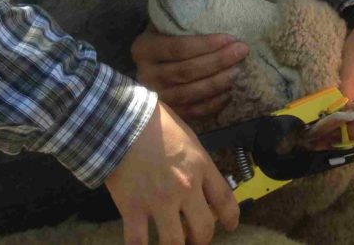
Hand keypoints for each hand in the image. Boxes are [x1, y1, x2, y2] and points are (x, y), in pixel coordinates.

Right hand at [105, 102, 238, 244]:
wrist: (121, 120)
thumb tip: (199, 176)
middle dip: (201, 239)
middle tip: (195, 238)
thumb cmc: (154, 121)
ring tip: (171, 244)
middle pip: (204, 229)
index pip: (225, 200)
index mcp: (201, 166)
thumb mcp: (187, 136)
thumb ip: (195, 159)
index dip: (231, 218)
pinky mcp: (132, 208)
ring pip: (174, 242)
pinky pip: (138, 242)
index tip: (231, 226)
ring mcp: (159, 201)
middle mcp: (185, 188)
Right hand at [131, 26, 247, 121]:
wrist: (155, 61)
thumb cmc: (170, 35)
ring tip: (239, 71)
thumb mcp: (173, 18)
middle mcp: (146, 74)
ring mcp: (156, 96)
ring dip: (218, 83)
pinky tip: (229, 92)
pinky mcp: (168, 113)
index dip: (206, 44)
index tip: (230, 38)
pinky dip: (213, 103)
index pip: (178, 48)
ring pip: (191, 93)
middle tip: (242, 51)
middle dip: (218, 61)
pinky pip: (193, 111)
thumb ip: (195, 5)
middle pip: (186, 71)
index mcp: (144, 48)